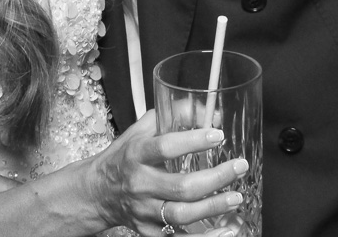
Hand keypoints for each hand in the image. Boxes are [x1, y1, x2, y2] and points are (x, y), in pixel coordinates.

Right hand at [83, 110, 248, 236]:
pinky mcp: (149, 231)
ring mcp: (144, 211)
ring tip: (235, 197)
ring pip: (182, 214)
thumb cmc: (124, 158)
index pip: (166, 147)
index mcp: (137, 154)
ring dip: (213, 207)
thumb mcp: (141, 129)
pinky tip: (225, 231)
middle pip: (181, 187)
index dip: (194, 141)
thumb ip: (175, 115)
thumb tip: (210, 113)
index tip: (218, 135)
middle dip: (216, 178)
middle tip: (239, 167)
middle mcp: (140, 184)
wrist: (98, 192)